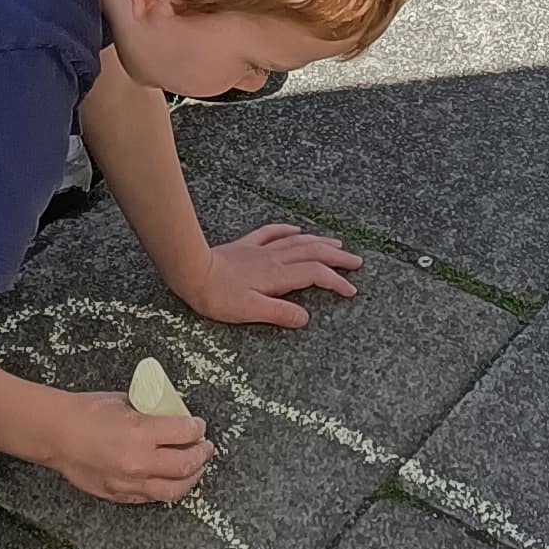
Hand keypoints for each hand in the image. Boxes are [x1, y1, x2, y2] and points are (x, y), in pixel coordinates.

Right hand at [57, 389, 209, 506]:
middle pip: (185, 465)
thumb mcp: (124, 402)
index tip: (199, 425)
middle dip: (201, 454)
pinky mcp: (119, 495)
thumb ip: (150, 413)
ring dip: (190, 479)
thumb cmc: (86, 412)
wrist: (56, 434)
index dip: (197, 428)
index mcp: (140, 432)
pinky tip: (170, 479)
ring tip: (195, 468)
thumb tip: (171, 417)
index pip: (184, 433)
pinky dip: (165, 488)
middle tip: (205, 447)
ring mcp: (129, 483)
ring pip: (173, 490)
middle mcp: (138, 462)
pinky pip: (151, 498)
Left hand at [182, 224, 361, 326]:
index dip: (336, 281)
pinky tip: (296, 229)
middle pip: (313, 252)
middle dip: (337, 257)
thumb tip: (306, 318)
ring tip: (337, 244)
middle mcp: (274, 258)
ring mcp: (261, 249)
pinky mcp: (247, 246)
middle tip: (357, 262)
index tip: (351, 291)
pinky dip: (288, 230)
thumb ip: (280, 314)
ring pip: (298, 241)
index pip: (315, 274)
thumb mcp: (251, 312)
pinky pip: (273, 233)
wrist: (192, 271)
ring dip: (320, 241)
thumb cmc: (219, 296)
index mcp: (278, 275)